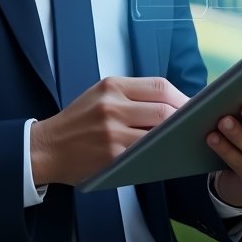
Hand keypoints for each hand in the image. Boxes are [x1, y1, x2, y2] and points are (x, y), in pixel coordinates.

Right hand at [30, 77, 188, 185]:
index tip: (194, 106)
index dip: (182, 97)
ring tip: (183, 140)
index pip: (159, 86)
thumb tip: (172, 105)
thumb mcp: (100, 96)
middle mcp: (112, 105)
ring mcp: (112, 131)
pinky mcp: (112, 155)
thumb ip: (132, 97)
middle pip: (164, 109)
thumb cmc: (77, 122)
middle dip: (184, 119)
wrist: (46, 148)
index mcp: (112, 86)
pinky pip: (146, 153)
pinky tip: (165, 155)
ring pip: (158, 132)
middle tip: (194, 127)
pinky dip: (159, 154)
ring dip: (174, 138)